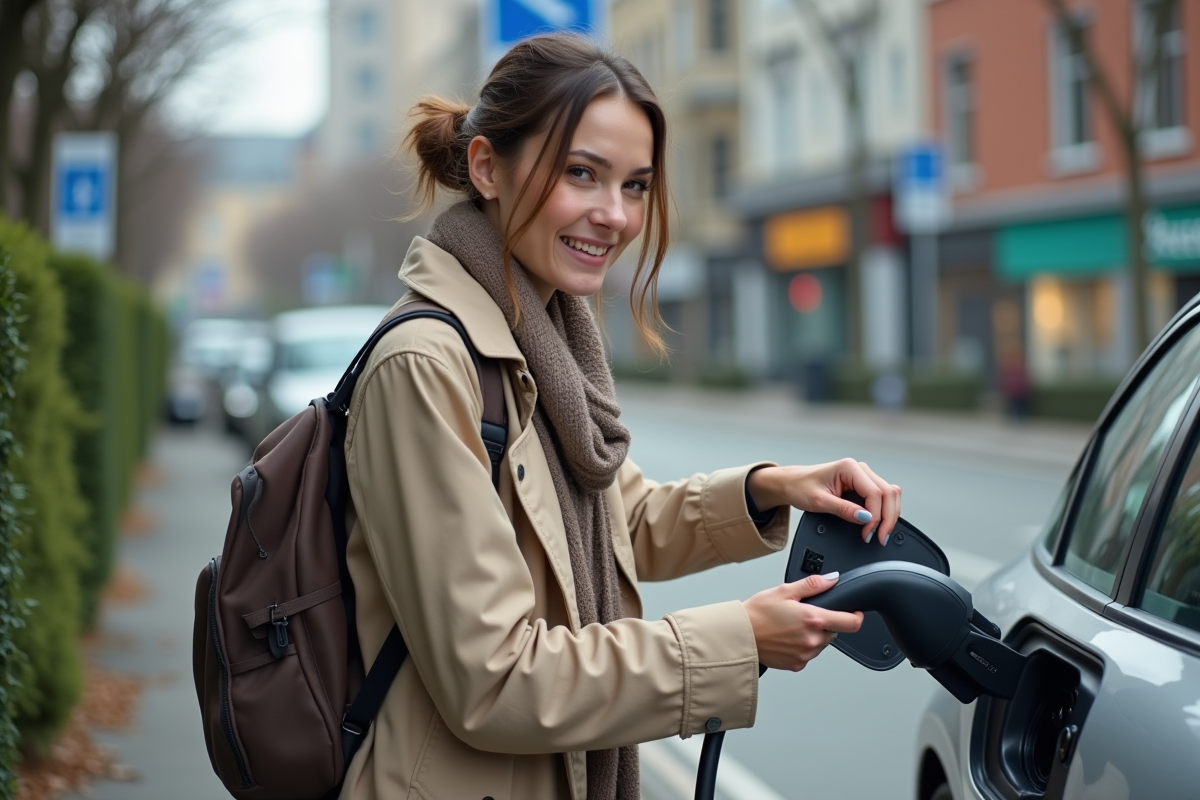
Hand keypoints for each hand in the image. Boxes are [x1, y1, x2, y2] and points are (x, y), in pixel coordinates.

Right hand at [743, 573, 863, 671]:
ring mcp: (805, 655)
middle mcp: (812, 640)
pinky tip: (787, 639)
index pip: (851, 623)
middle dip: (825, 623)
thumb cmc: (757, 613)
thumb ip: (813, 584)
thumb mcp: (784, 590)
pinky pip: (808, 655)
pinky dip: (802, 647)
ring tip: (791, 627)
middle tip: (804, 615)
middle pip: (834, 632)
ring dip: (813, 636)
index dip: (856, 616)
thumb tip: (832, 579)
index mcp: (813, 619)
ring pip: (821, 644)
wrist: (739, 635)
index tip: (853, 612)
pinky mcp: (796, 665)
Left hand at [747, 459, 901, 544]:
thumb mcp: (819, 502)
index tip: (868, 533)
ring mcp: (863, 476)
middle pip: (888, 493)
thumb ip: (843, 510)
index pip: (875, 493)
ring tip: (879, 533)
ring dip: (888, 515)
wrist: (791, 484)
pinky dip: (883, 511)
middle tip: (879, 537)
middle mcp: (859, 469)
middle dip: (887, 518)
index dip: (876, 516)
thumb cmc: (800, 487)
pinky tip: (877, 524)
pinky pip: (882, 497)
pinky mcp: (862, 485)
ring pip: (890, 494)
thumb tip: (866, 519)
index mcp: (849, 467)